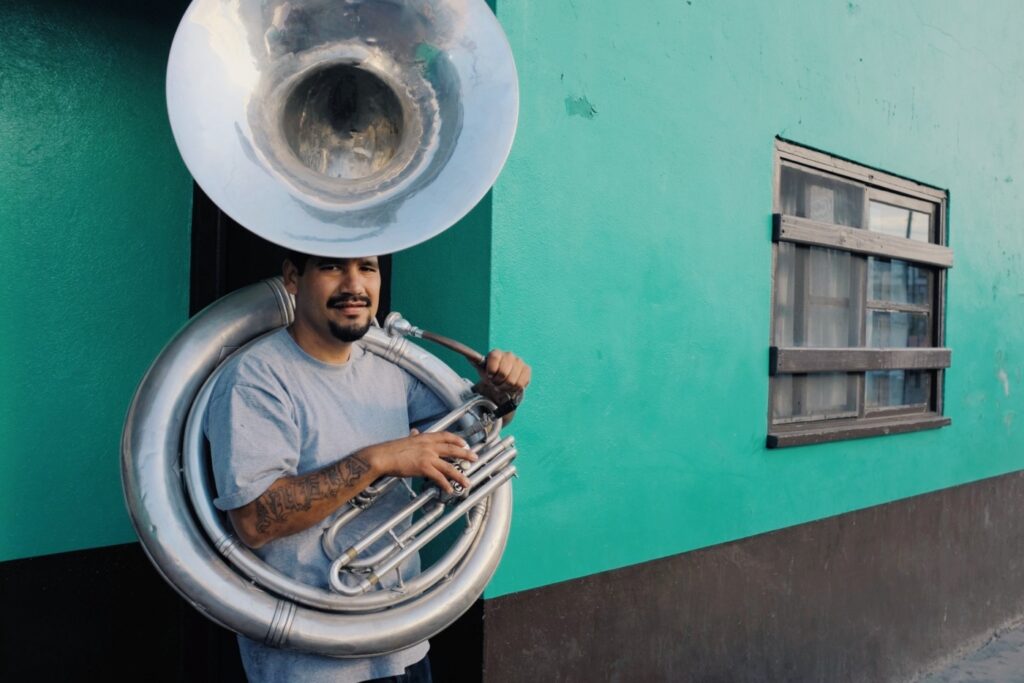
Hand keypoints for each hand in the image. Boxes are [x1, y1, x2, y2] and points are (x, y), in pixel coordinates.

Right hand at [360, 430, 476, 493]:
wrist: (382, 456)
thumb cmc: (391, 450)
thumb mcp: (405, 440)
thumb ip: (413, 437)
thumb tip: (415, 432)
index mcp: (425, 437)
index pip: (445, 436)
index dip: (457, 439)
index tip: (465, 443)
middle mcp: (429, 446)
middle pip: (452, 449)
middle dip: (465, 454)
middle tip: (475, 458)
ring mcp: (427, 456)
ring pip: (449, 466)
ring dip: (459, 475)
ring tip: (467, 482)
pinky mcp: (423, 467)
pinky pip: (438, 477)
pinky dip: (445, 484)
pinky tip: (450, 490)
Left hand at [476, 349, 530, 406]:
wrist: (500, 381)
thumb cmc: (490, 374)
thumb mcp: (481, 369)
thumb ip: (474, 361)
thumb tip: (468, 356)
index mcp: (496, 353)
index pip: (494, 358)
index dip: (491, 370)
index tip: (489, 376)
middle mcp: (509, 355)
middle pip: (503, 373)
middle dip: (497, 382)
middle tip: (495, 384)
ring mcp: (519, 362)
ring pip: (512, 380)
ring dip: (505, 387)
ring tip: (502, 386)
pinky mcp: (527, 370)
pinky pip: (521, 383)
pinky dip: (514, 389)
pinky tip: (510, 387)